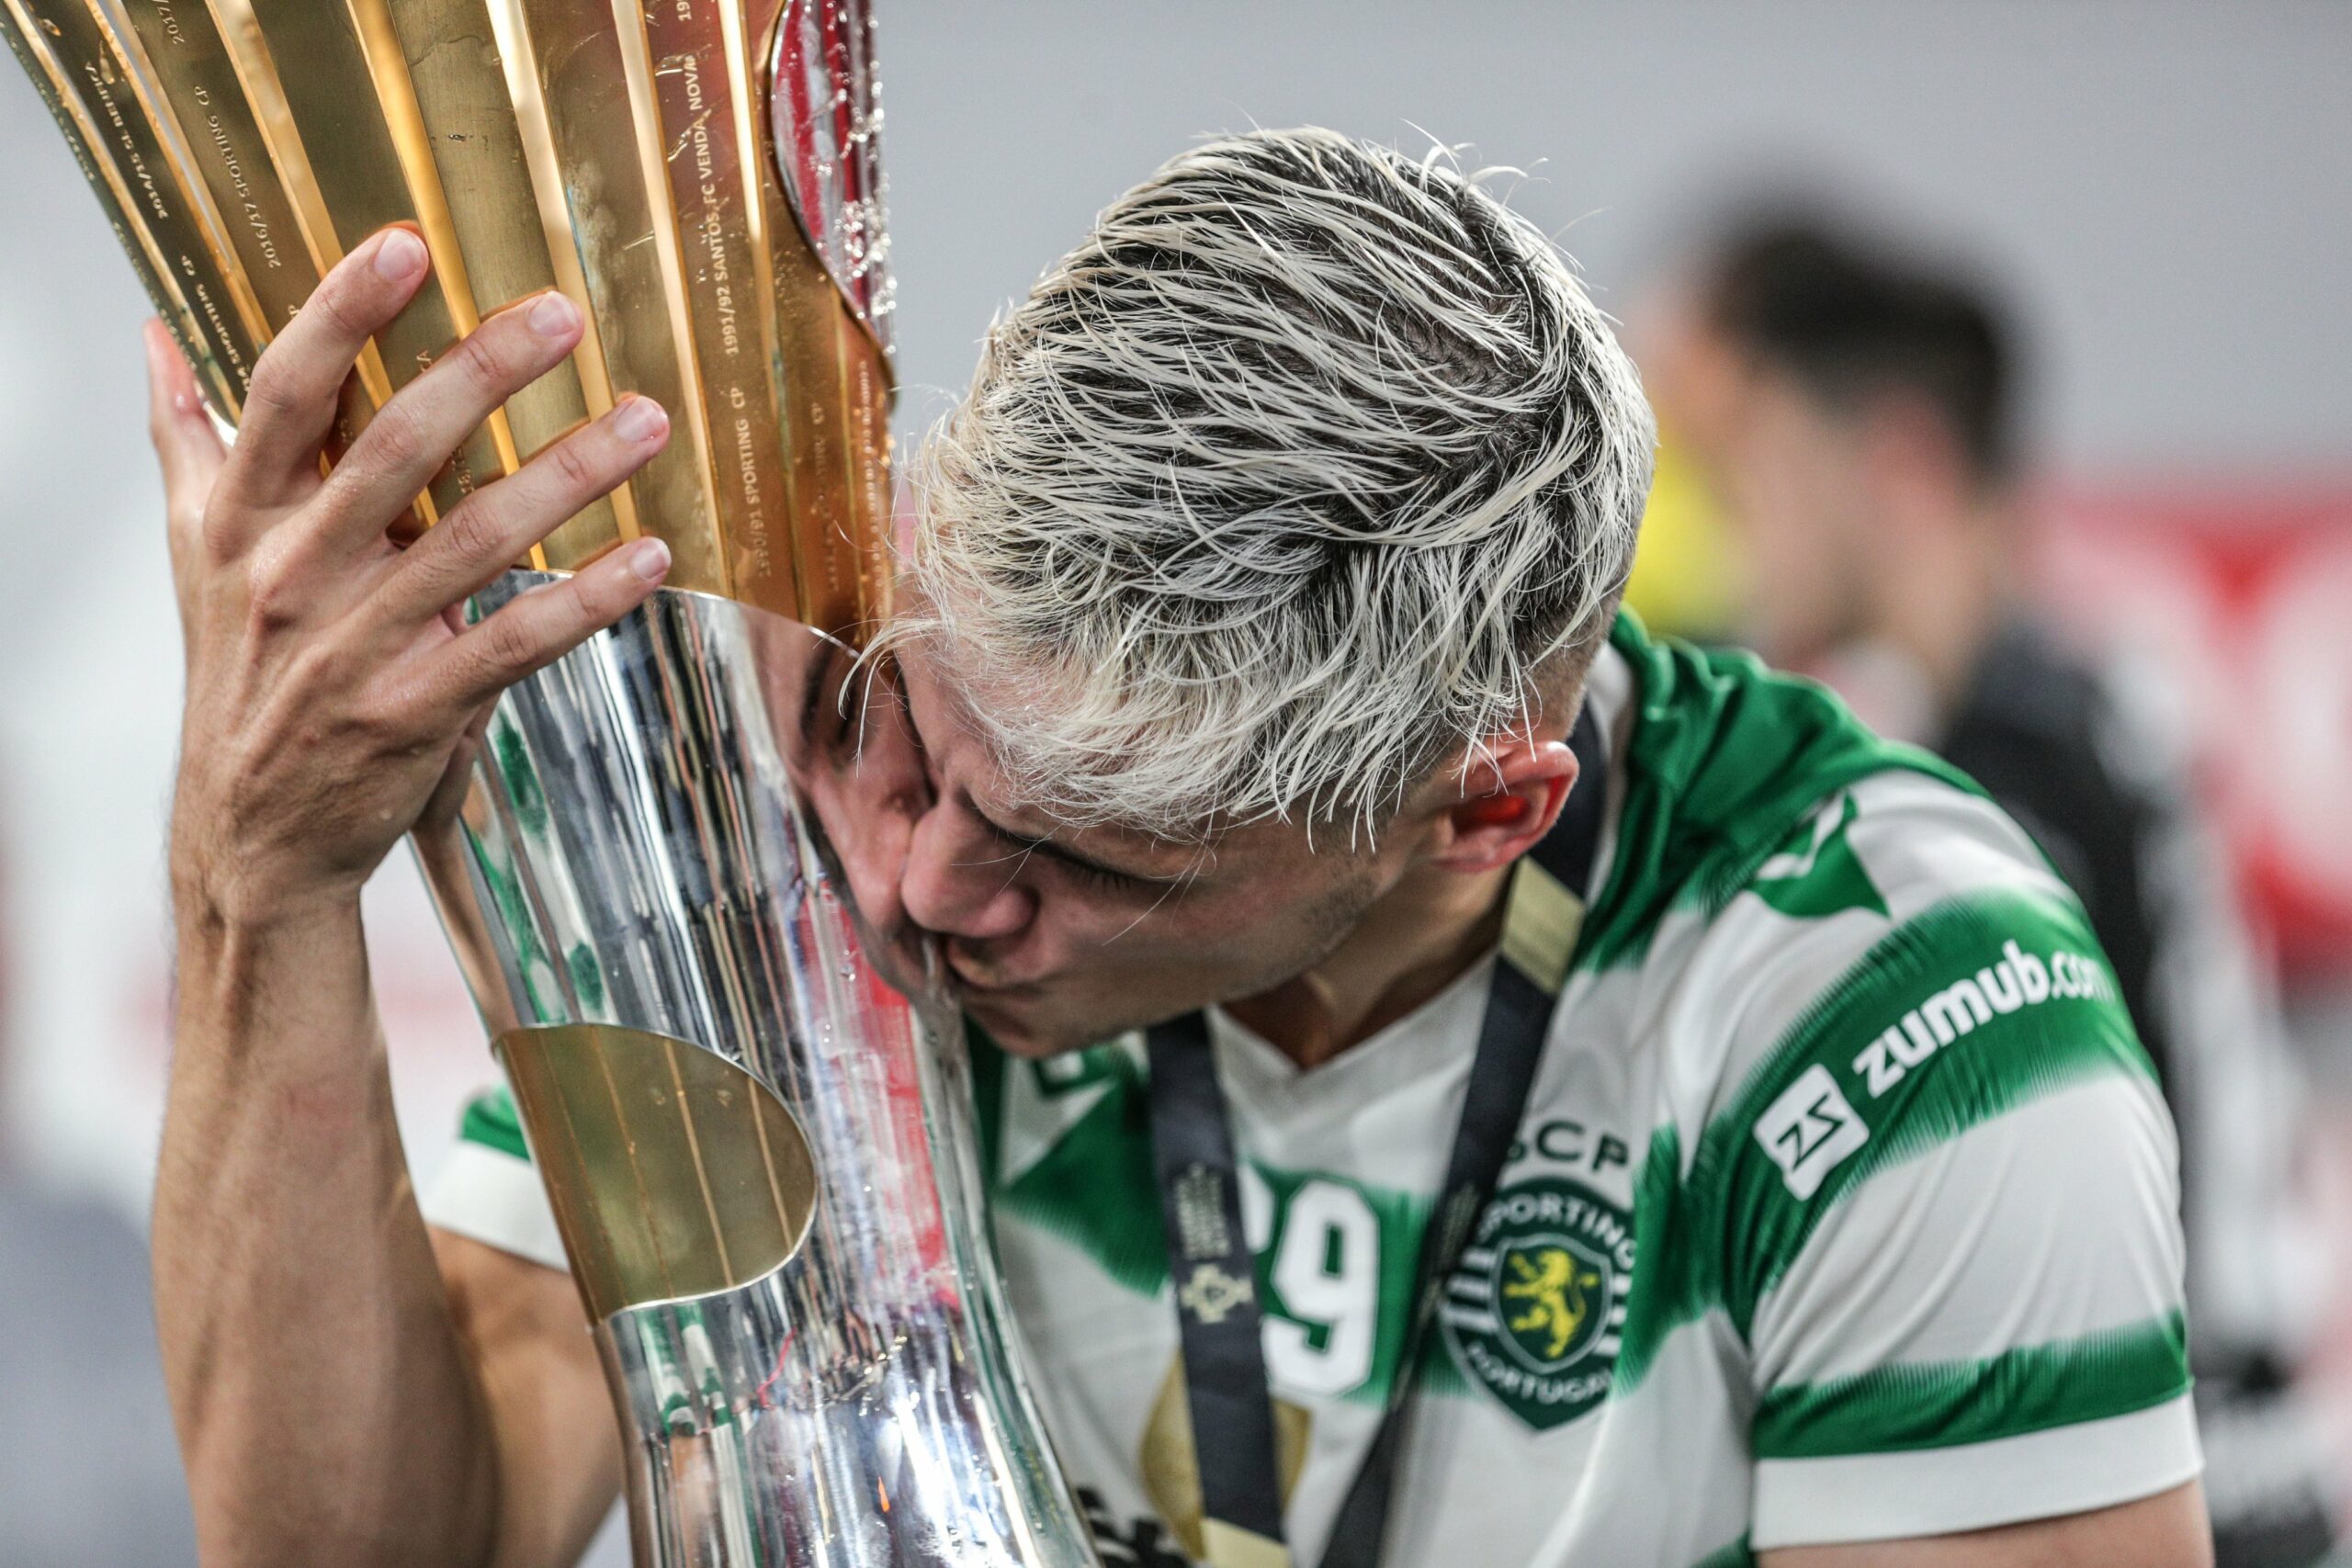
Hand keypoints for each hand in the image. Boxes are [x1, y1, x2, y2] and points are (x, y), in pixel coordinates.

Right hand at [155, 224, 674, 922]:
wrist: (251, 834)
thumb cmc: (241, 674)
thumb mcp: (196, 554)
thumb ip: (188, 441)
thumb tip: (156, 336)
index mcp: (238, 520)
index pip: (286, 394)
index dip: (342, 315)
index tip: (407, 247)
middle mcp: (289, 574)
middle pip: (389, 453)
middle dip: (479, 375)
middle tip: (561, 315)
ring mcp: (351, 646)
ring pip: (471, 542)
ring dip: (568, 476)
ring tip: (643, 422)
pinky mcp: (413, 712)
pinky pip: (514, 642)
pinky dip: (586, 598)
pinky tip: (648, 556)